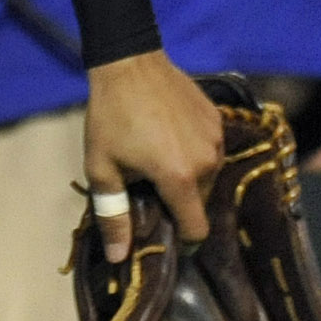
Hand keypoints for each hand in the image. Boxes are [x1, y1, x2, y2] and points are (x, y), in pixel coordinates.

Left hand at [83, 50, 222, 262]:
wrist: (129, 63)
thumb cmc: (109, 116)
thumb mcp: (101, 167)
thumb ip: (113, 215)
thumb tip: (119, 258)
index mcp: (180, 178)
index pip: (196, 230)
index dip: (180, 239)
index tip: (161, 231)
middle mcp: (208, 163)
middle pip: (199, 203)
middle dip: (177, 203)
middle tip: (146, 185)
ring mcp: (217, 140)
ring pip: (206, 177)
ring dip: (185, 177)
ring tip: (154, 157)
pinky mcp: (218, 121)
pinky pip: (209, 151)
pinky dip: (192, 153)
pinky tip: (167, 136)